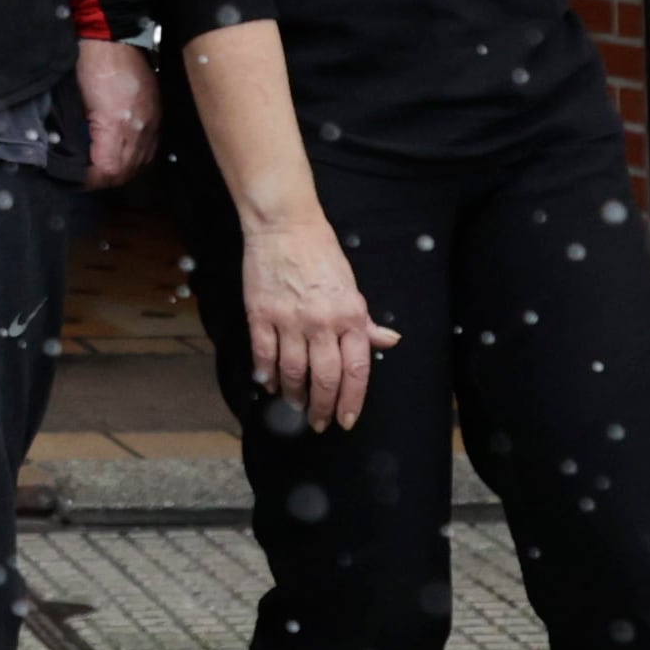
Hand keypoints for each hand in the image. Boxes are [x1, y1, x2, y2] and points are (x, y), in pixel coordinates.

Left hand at [73, 41, 159, 187]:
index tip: (76, 178)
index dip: (90, 180)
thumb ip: (79, 134)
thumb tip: (74, 155)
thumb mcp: (75, 102)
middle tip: (85, 177)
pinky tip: (121, 154)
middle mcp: (140, 129)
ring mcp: (153, 123)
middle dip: (104, 179)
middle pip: (126, 172)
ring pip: (140, 163)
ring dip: (120, 170)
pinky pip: (150, 149)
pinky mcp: (157, 116)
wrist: (115, 37)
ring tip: (101, 168)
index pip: (108, 171)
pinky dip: (134, 157)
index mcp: (117, 125)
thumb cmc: (89, 65)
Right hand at [242, 213, 395, 432]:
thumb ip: (366, 321)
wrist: (285, 227)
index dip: (352, 401)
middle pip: (325, 378)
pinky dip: (267, 374)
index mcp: (350, 316)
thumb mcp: (352, 288)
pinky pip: (264, 354)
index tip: (346, 420)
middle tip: (320, 422)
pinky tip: (270, 384)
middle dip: (323, 407)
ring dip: (295, 395)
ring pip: (294, 371)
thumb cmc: (322, 254)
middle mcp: (322, 323)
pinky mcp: (261, 314)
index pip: (356, 371)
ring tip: (296, 405)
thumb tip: (388, 342)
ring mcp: (289, 320)